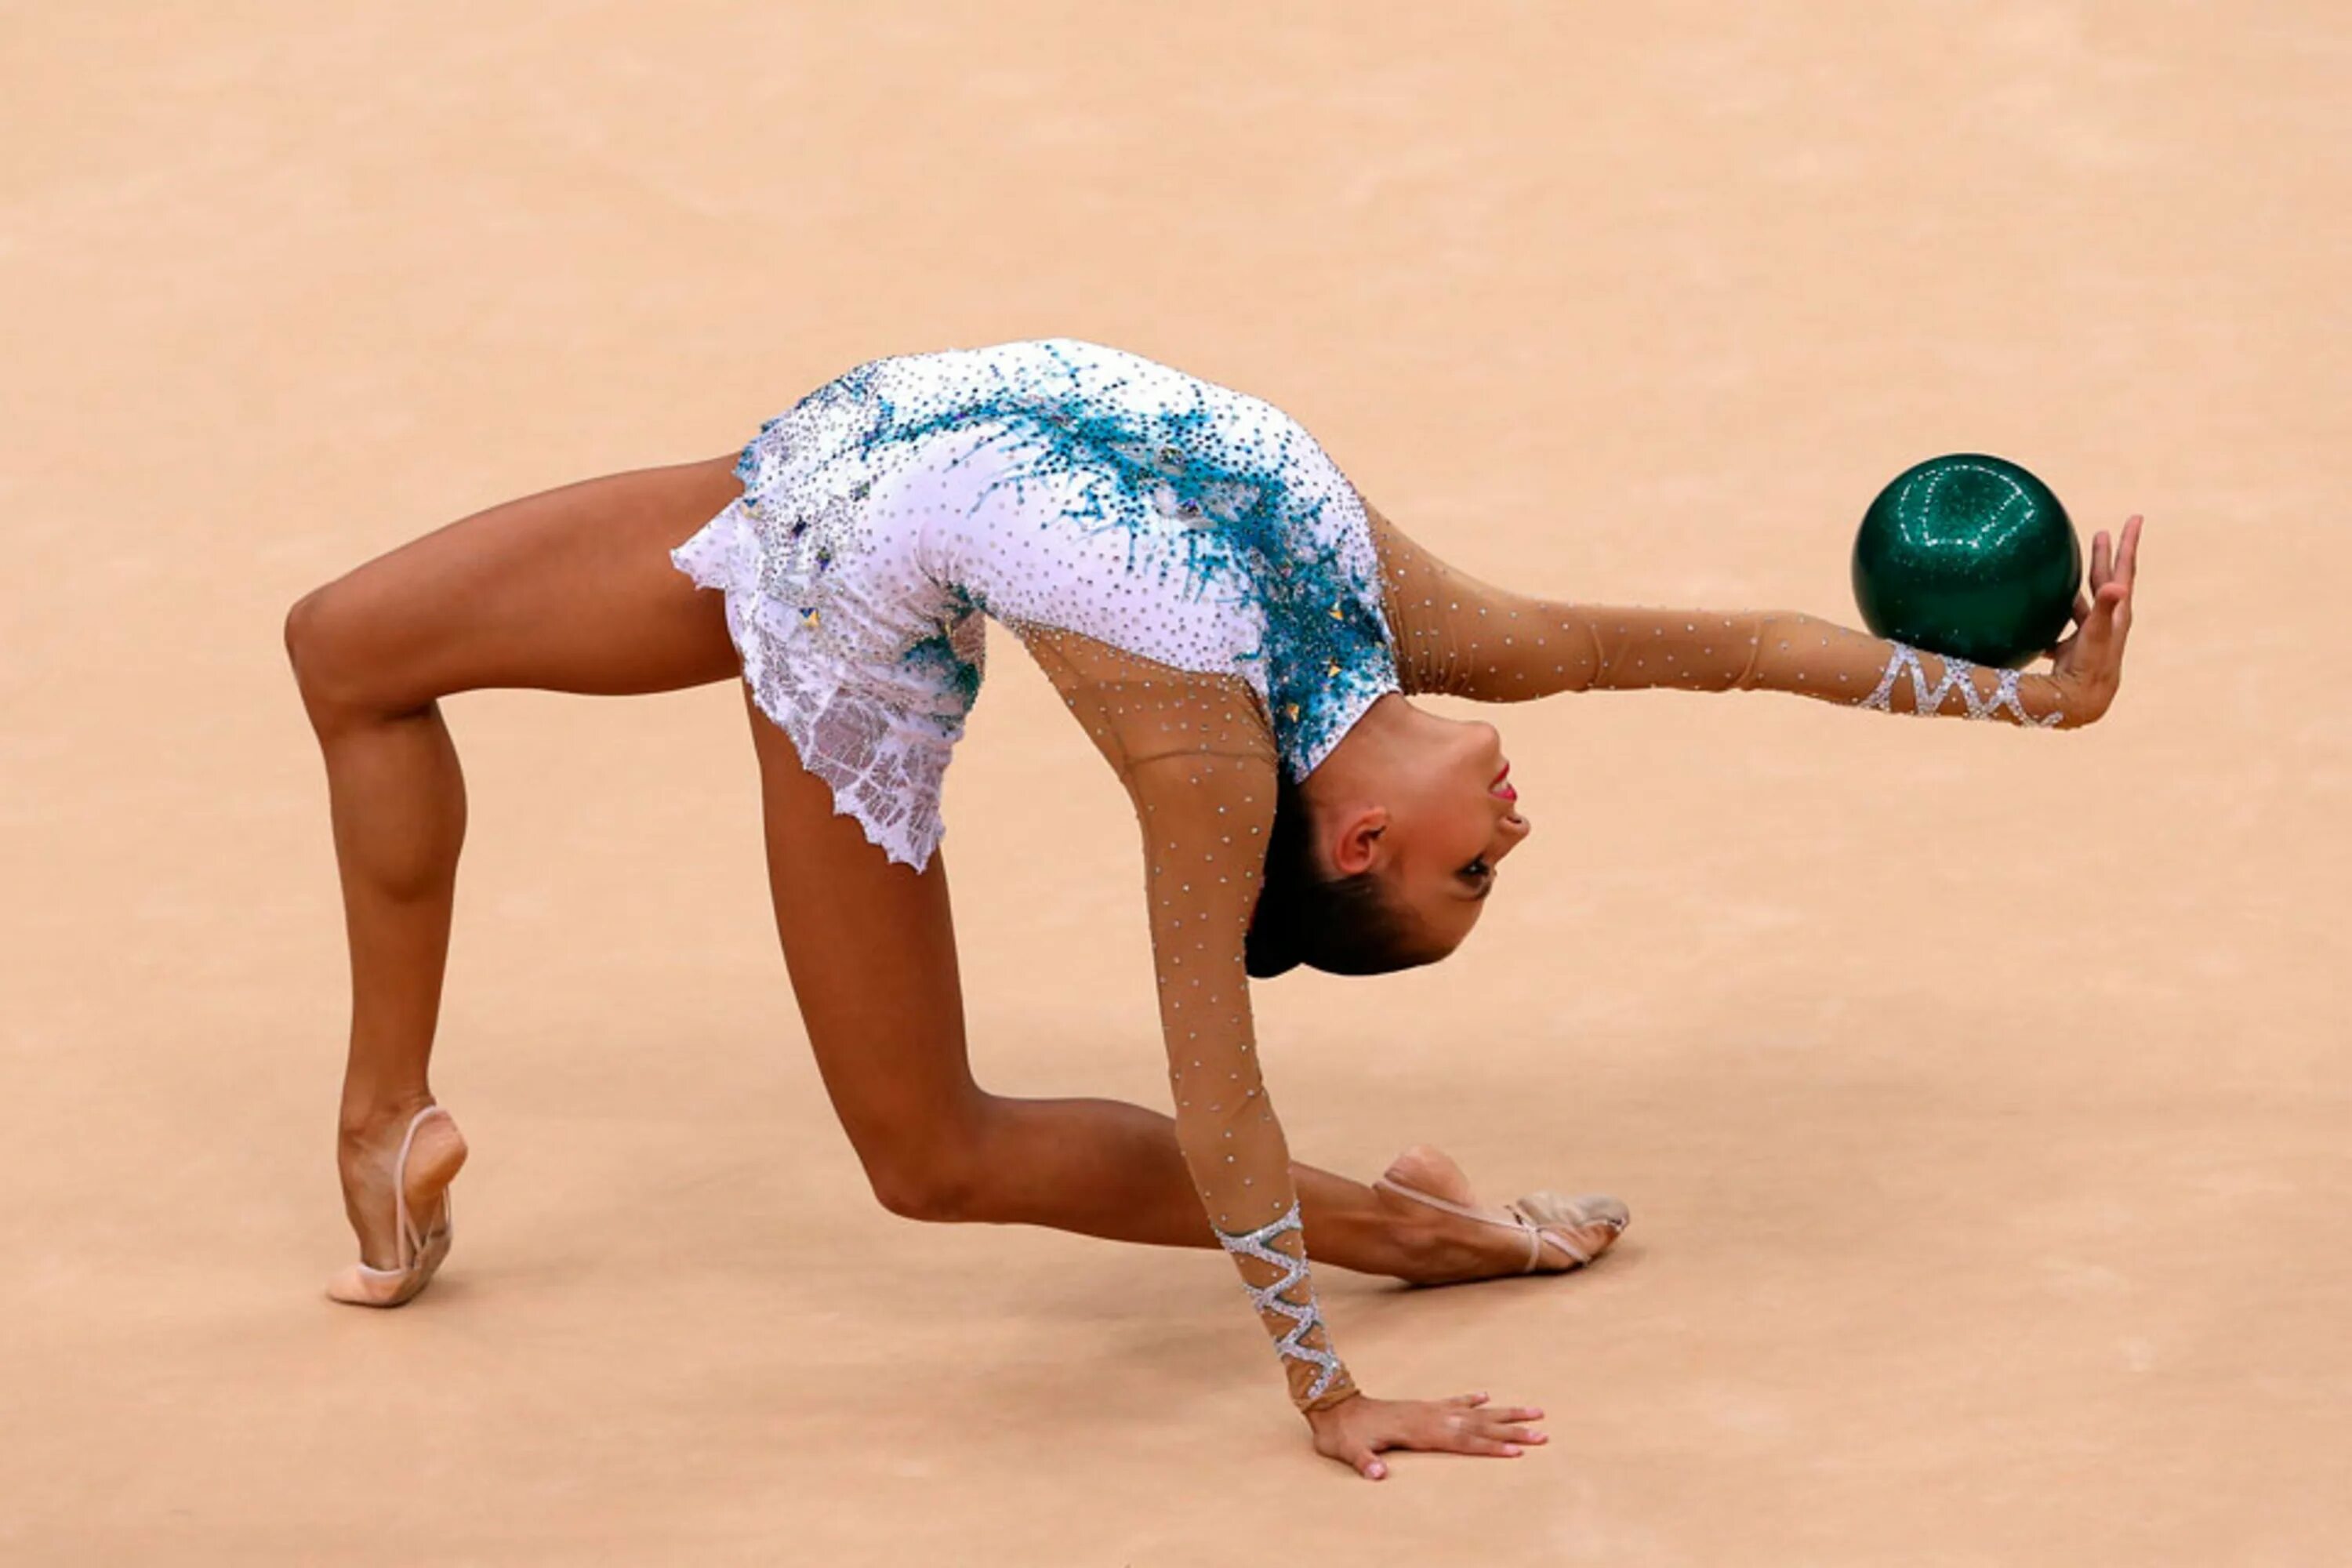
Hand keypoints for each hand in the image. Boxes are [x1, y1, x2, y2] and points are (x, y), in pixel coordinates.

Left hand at [1304, 1390, 1545, 1479]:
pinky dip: (1472, 1399)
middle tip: (1543, 1433)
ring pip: (1474, 1411)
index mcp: (1418, 1430)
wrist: (1330, 1404)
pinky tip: (1487, 1396)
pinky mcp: (1421, 1405)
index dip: (1490, 1446)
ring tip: (1533, 1411)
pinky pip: (1453, 1401)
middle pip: (1479, 1425)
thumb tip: (1377, 1475)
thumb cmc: (1342, 1433)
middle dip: (1512, 1430)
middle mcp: (1429, 1416)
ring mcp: (1427, 1408)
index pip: (1462, 1440)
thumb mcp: (1348, 1451)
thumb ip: (1364, 1462)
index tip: (1517, 1451)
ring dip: (1503, 1413)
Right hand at [2047, 514, 2141, 723]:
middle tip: (2103, 532)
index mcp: (2115, 613)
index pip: (2123, 572)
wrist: (2079, 705)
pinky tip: (2039, 614)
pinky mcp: (2071, 650)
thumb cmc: (2090, 669)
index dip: (2127, 545)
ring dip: (2081, 583)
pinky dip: (2054, 615)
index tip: (2134, 518)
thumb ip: (2103, 610)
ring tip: (2073, 565)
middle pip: (2107, 581)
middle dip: (2106, 557)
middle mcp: (2106, 622)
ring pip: (2084, 602)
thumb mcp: (2096, 636)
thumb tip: (2118, 584)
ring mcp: (2088, 636)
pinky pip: (2062, 625)